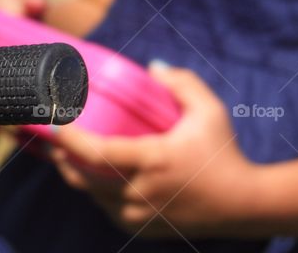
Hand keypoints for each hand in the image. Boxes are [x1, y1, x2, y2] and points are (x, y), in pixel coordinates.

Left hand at [50, 64, 258, 237]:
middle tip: (51, 137)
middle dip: (61, 156)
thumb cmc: (223, 154)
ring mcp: (140, 214)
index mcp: (153, 161)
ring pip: (92, 195)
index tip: (52, 123)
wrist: (246, 205)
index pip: (97, 152)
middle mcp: (141, 192)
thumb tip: (152, 67)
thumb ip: (182, 83)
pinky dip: (94, 192)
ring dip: (75, 174)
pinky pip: (106, 209)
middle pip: (83, 177)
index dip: (68, 139)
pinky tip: (89, 176)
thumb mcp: (210, 111)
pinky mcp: (143, 228)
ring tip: (64, 153)